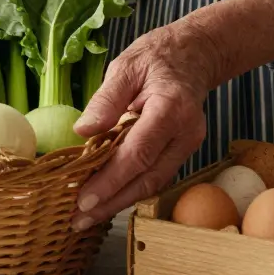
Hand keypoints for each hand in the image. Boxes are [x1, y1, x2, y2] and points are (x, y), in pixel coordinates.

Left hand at [67, 0, 273, 230]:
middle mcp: (186, 133)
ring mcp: (188, 145)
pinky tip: (106, 199)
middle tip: (79, 219)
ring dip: (120, 202)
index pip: (138, 153)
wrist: (194, 55)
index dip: (111, 180)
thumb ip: (105, 99)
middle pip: (147, 178)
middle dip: (112, 202)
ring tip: (87, 217)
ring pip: (153, 183)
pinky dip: (130, 190)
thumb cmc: (157, 57)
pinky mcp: (182, 151)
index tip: (84, 199)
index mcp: (171, 108)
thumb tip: (83, 131)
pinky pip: (156, 176)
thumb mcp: (125, 67)